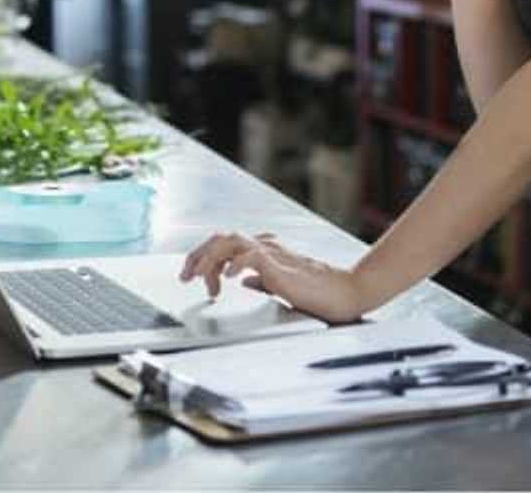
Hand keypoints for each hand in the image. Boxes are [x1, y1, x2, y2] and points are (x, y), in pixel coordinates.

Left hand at [178, 231, 367, 323]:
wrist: (346, 292)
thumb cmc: (318, 292)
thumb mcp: (281, 286)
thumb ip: (261, 280)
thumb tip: (242, 280)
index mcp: (264, 251)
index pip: (225, 245)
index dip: (206, 260)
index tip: (197, 281)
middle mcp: (266, 246)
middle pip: (222, 238)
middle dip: (198, 254)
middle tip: (184, 275)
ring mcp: (273, 253)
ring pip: (231, 241)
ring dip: (209, 257)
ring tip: (196, 276)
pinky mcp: (281, 266)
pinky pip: (252, 257)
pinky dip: (236, 265)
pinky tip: (227, 280)